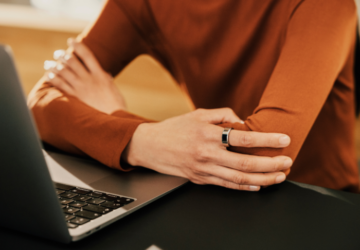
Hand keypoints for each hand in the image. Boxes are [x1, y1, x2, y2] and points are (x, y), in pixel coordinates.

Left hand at [45, 38, 126, 113]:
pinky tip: (49, 75)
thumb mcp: (114, 89)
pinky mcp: (75, 97)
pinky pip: (60, 85)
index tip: (71, 41)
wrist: (113, 119)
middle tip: (57, 53)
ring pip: (63, 72)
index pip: (87, 55)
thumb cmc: (116, 106)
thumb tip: (105, 74)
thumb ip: (107, 80)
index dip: (78, 46)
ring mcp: (81, 88)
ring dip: (53, 65)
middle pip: (72, 61)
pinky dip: (53, 78)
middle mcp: (89, 79)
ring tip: (48, 63)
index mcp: (100, 75)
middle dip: (62, 55)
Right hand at [123, 108, 292, 190]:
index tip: (284, 139)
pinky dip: (245, 187)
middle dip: (271, 164)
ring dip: (263, 179)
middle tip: (288, 162)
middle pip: (246, 163)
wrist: (151, 146)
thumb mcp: (198, 114)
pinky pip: (226, 185)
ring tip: (279, 176)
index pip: (244, 138)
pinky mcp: (201, 179)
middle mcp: (207, 154)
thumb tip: (243, 122)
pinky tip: (257, 185)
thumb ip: (223, 115)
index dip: (267, 139)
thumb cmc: (174, 128)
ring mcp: (204, 169)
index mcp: (208, 134)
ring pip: (239, 178)